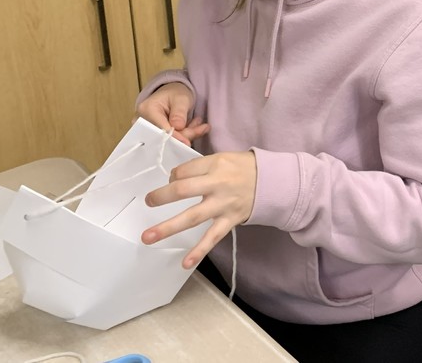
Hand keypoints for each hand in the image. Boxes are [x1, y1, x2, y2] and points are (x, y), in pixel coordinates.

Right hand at [135, 82, 208, 145]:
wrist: (172, 93)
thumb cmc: (175, 93)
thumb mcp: (181, 98)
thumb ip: (179, 112)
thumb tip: (178, 127)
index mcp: (147, 109)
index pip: (161, 128)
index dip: (175, 137)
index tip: (187, 142)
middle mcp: (143, 121)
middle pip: (165, 136)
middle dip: (185, 134)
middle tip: (203, 128)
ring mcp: (148, 129)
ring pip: (170, 139)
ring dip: (187, 133)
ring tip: (202, 126)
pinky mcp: (156, 134)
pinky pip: (171, 138)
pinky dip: (184, 134)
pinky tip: (194, 127)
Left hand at [142, 151, 257, 269]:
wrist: (274, 181)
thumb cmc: (245, 168)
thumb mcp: (224, 158)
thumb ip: (200, 167)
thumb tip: (175, 179)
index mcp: (215, 164)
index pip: (184, 170)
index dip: (173, 176)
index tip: (172, 180)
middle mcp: (218, 184)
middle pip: (182, 190)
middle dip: (161, 196)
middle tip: (148, 201)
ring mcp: (223, 204)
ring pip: (192, 216)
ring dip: (168, 228)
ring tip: (148, 237)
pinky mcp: (230, 220)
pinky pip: (213, 237)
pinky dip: (199, 251)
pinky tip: (185, 263)